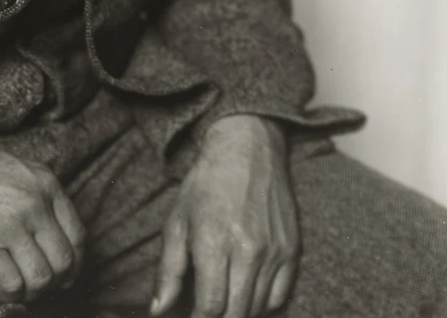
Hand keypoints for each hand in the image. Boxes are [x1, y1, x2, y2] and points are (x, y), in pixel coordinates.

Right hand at [0, 132, 84, 304]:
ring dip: (31, 293)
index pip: (77, 234)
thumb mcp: (16, 168)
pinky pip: (11, 284)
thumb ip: (39, 195)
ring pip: (41, 278)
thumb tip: (53, 236)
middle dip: (55, 283)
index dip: (75, 263)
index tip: (66, 275)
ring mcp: (11, 224)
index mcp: (45, 182)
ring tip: (17, 291)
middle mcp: (34, 203)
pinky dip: (8, 296)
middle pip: (63, 260)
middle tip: (40, 289)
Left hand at [151, 115, 298, 317]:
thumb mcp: (177, 220)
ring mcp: (273, 252)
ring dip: (238, 312)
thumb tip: (158, 310)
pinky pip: (278, 297)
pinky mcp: (291, 250)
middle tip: (205, 310)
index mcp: (214, 242)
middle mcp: (247, 250)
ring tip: (222, 300)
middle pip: (236, 314)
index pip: (210, 308)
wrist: (247, 149)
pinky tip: (245, 292)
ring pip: (258, 309)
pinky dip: (261, 303)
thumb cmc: (206, 184)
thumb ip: (169, 269)